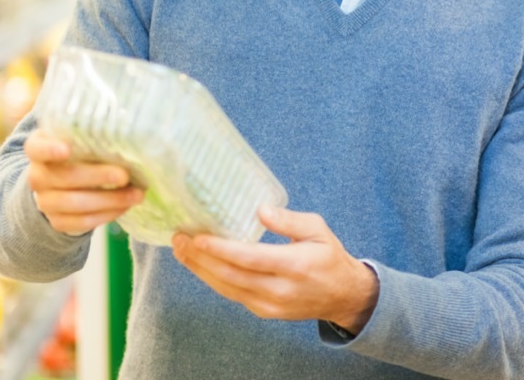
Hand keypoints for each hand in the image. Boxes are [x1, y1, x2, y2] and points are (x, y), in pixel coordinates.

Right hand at [24, 128, 143, 234]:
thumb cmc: (79, 154)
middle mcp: (37, 176)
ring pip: (75, 203)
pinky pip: (81, 222)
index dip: (49, 149)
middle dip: (98, 176)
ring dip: (110, 200)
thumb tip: (131, 138)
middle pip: (64, 177)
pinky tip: (125, 207)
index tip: (67, 149)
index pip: (36, 148)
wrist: (64, 185)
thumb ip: (95, 136)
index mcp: (39, 149)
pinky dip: (106, 215)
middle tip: (125, 175)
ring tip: (136, 194)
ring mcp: (45, 202)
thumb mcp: (81, 139)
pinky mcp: (57, 221)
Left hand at [172, 205, 378, 332]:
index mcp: (294, 265)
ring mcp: (270, 305)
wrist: (343, 295)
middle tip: (180, 239)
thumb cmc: (329, 256)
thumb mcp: (317, 229)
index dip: (220, 249)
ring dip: (201, 270)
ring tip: (182, 251)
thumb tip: (260, 210)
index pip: (250, 259)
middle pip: (231, 276)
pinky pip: (234, 295)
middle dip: (201, 258)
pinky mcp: (264, 312)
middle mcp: (280, 290)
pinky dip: (214, 280)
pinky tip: (202, 265)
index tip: (198, 237)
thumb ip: (288, 220)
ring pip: (227, 288)